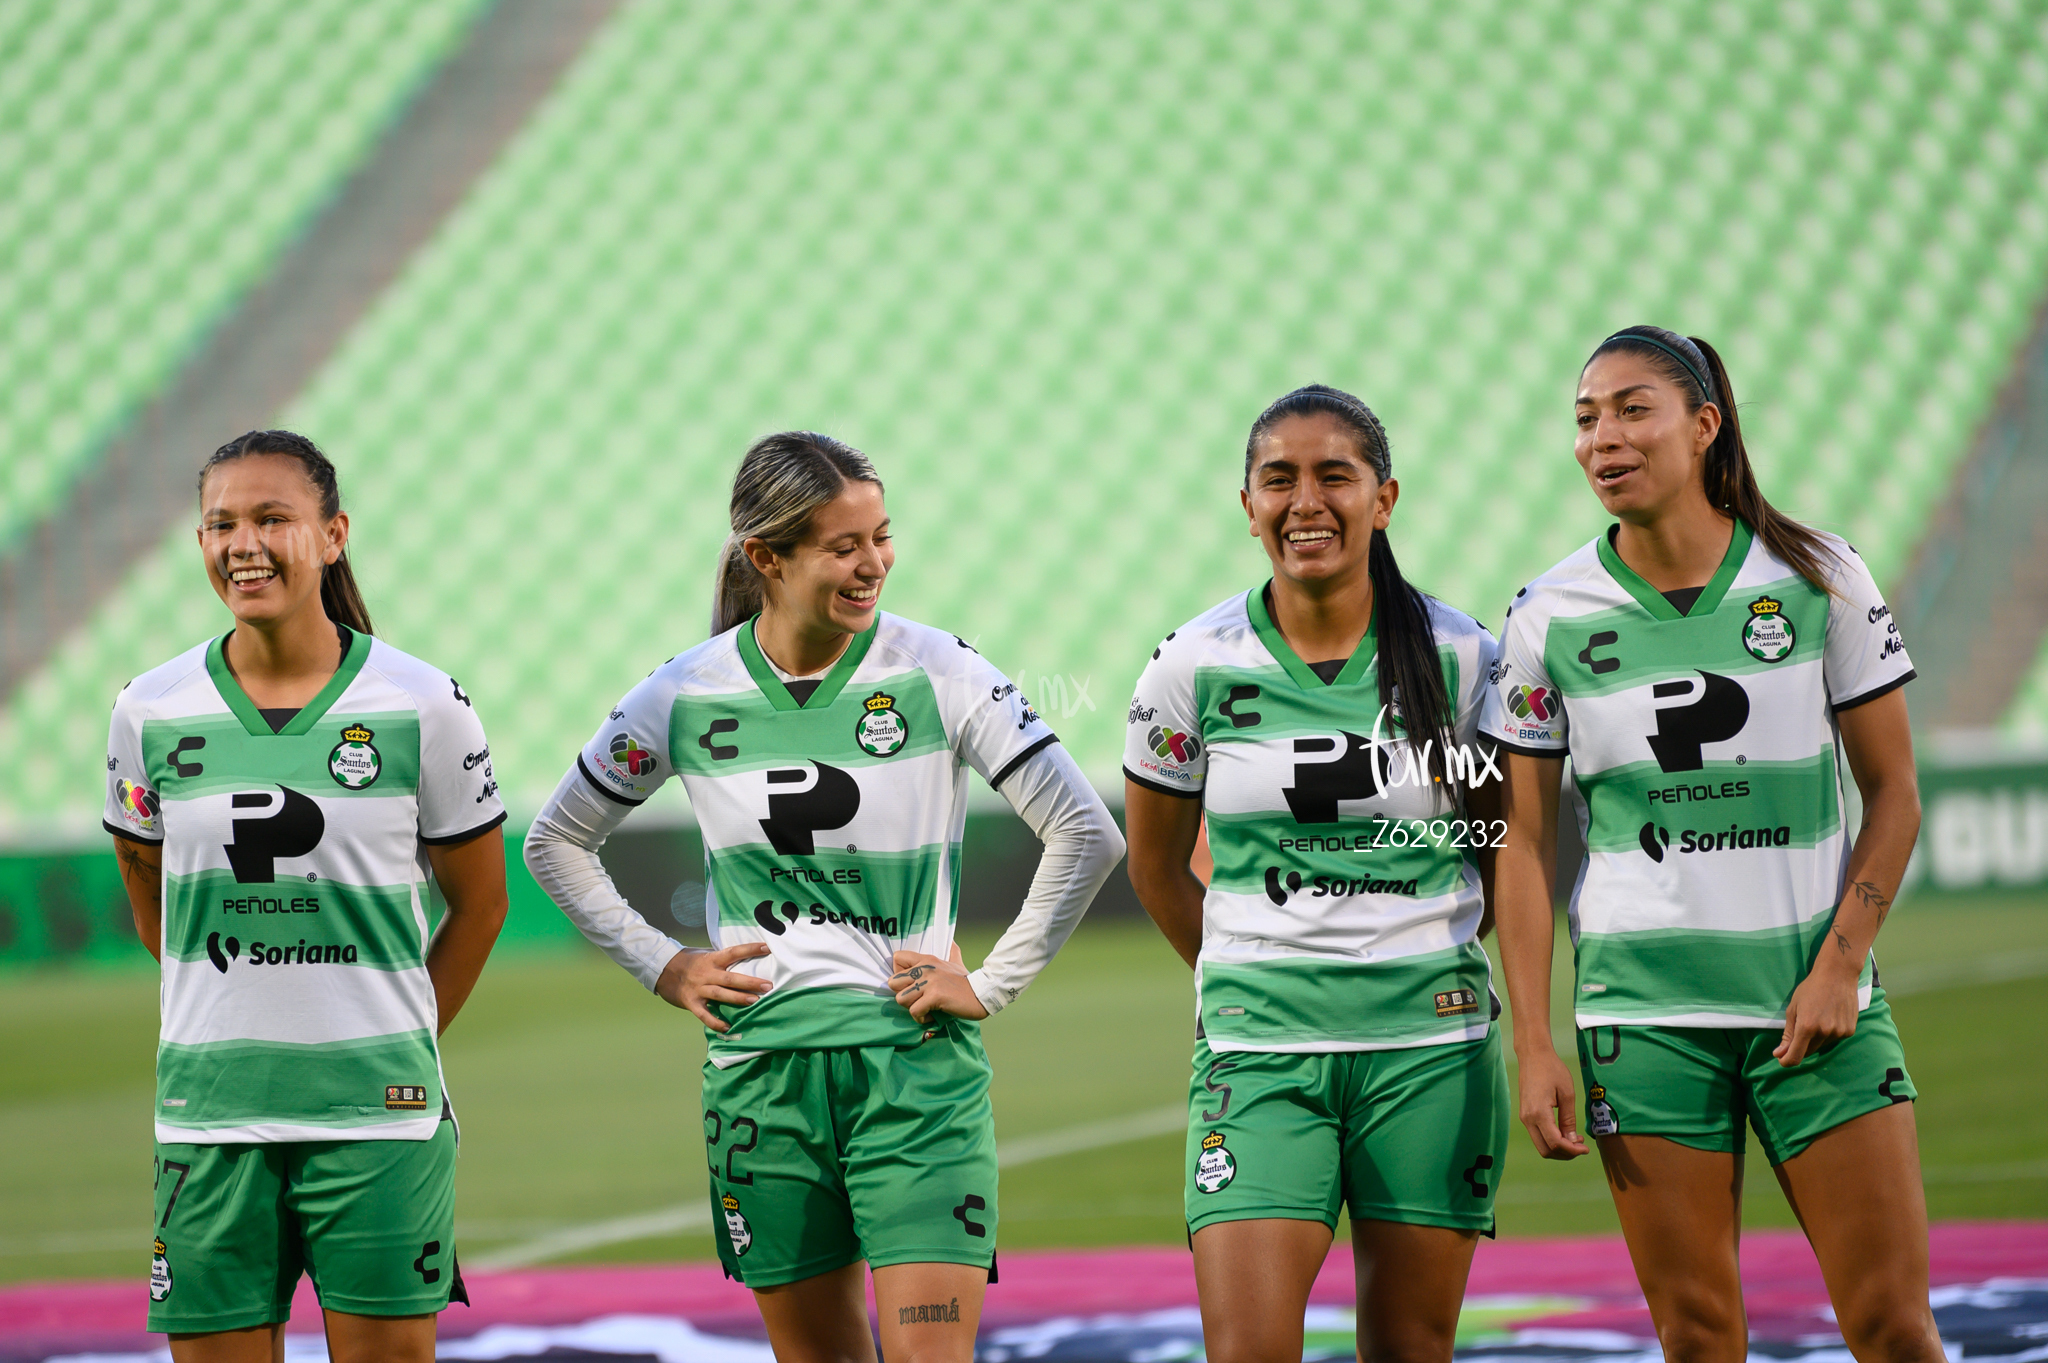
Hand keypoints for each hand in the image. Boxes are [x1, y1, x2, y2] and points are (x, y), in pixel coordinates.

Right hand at [655, 942, 771, 1031]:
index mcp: (711, 959)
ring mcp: (698, 989)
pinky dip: (715, 1022)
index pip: (734, 952)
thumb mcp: (704, 954)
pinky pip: (704, 1014)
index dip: (750, 949)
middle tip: (767, 985)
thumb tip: (744, 957)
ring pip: (720, 994)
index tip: (766, 948)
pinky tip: (727, 1027)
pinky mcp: (691, 1002)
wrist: (661, 969)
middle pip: (730, 978)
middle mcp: (706, 974)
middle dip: (750, 982)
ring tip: (754, 1001)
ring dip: (738, 998)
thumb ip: (721, 958)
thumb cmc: (687, 961)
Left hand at [888, 949, 987, 1021]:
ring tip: (925, 1008)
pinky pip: (914, 1011)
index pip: (897, 958)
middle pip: (893, 982)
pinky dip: (921, 1018)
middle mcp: (925, 969)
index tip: (910, 984)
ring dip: (911, 1008)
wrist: (982, 993)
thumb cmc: (967, 981)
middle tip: (916, 999)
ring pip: (901, 999)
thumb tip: (952, 942)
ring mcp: (929, 982)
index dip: (898, 974)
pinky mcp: (934, 997)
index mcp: (927, 959)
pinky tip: (931, 1015)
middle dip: (903, 994)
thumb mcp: (957, 962)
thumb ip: (952, 952)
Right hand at [1516, 1044, 1587, 1159]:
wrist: (1532, 1055)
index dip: (1571, 1151)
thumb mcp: (1567, 1093)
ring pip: (1541, 1145)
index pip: (1554, 1143)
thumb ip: (1569, 1119)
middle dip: (1565, 1154)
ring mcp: (1525, 1118)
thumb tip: (1572, 1141)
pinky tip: (1565, 1133)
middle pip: (1545, 1150)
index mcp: (1538, 1113)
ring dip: (1559, 1148)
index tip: (1585, 1149)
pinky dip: (1552, 1140)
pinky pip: (1538, 1135)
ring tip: (1575, 1140)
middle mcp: (1528, 1118)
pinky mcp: (1525, 1115)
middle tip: (1582, 1148)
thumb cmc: (1552, 1069)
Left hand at [1775, 954, 1859, 1065]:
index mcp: (1807, 1027)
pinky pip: (1833, 1040)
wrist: (1838, 976)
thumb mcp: (1793, 1009)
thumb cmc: (1810, 989)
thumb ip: (1788, 1034)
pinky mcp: (1849, 1031)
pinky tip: (1828, 1018)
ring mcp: (1839, 1033)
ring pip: (1821, 1046)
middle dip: (1799, 1047)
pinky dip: (1828, 1035)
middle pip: (1808, 1052)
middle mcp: (1824, 1033)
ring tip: (1816, 1018)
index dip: (1786, 1061)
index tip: (1781, 1059)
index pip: (1796, 1056)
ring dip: (1814, 1039)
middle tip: (1798, 1031)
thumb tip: (1780, 1054)